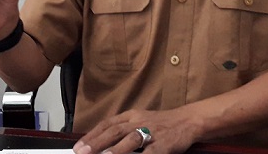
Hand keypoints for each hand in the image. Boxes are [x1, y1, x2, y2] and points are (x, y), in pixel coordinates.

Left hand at [73, 109, 196, 153]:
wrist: (188, 120)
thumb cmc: (163, 124)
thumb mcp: (141, 120)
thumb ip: (124, 130)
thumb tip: (102, 143)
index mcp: (132, 116)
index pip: (108, 124)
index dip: (92, 135)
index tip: (79, 146)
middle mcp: (140, 122)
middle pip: (115, 131)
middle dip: (97, 143)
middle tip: (82, 152)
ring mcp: (152, 133)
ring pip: (131, 140)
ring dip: (115, 150)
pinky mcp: (164, 145)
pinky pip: (150, 153)